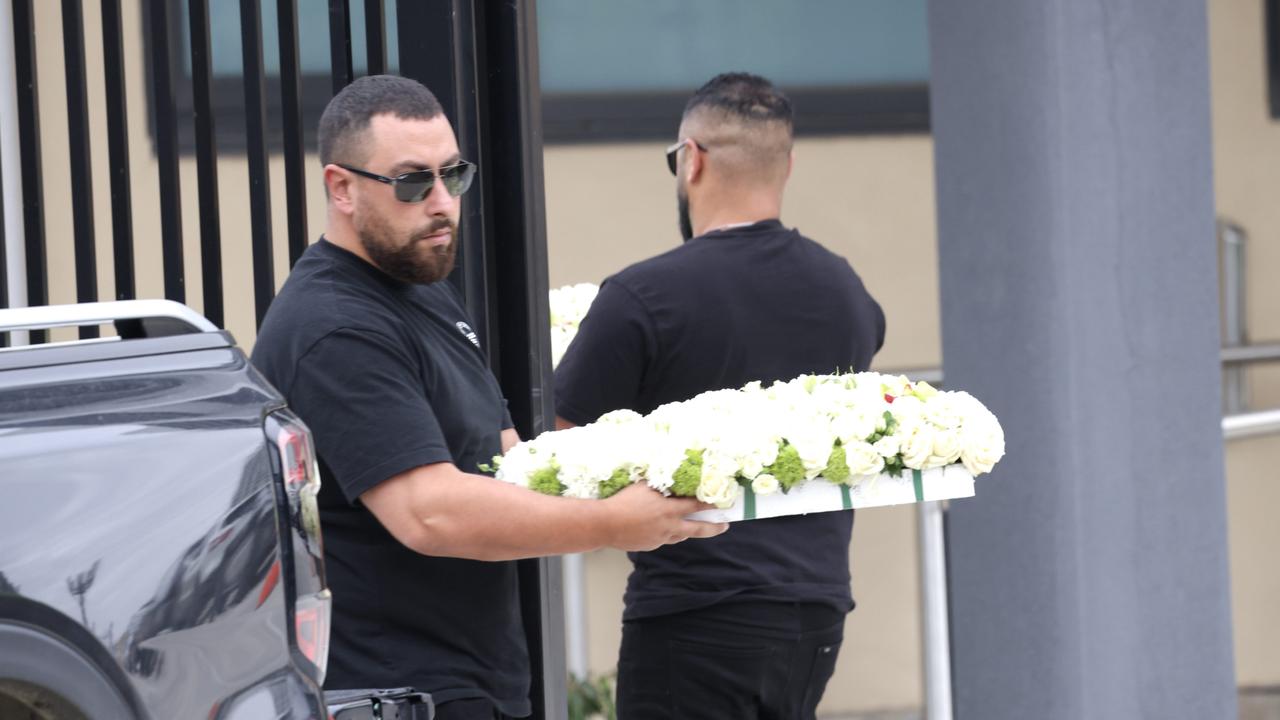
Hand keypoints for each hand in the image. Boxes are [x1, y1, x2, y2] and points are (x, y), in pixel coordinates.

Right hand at [600, 483, 728, 550]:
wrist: (605, 524)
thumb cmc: (623, 501)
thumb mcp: (644, 487)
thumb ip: (660, 487)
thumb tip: (671, 482)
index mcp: (669, 509)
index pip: (696, 506)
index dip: (710, 505)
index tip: (722, 503)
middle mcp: (668, 526)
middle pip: (698, 529)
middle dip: (714, 527)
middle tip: (725, 525)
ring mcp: (660, 538)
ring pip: (680, 536)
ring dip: (688, 530)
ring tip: (692, 526)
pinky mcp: (650, 546)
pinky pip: (664, 539)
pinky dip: (667, 533)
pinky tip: (662, 528)